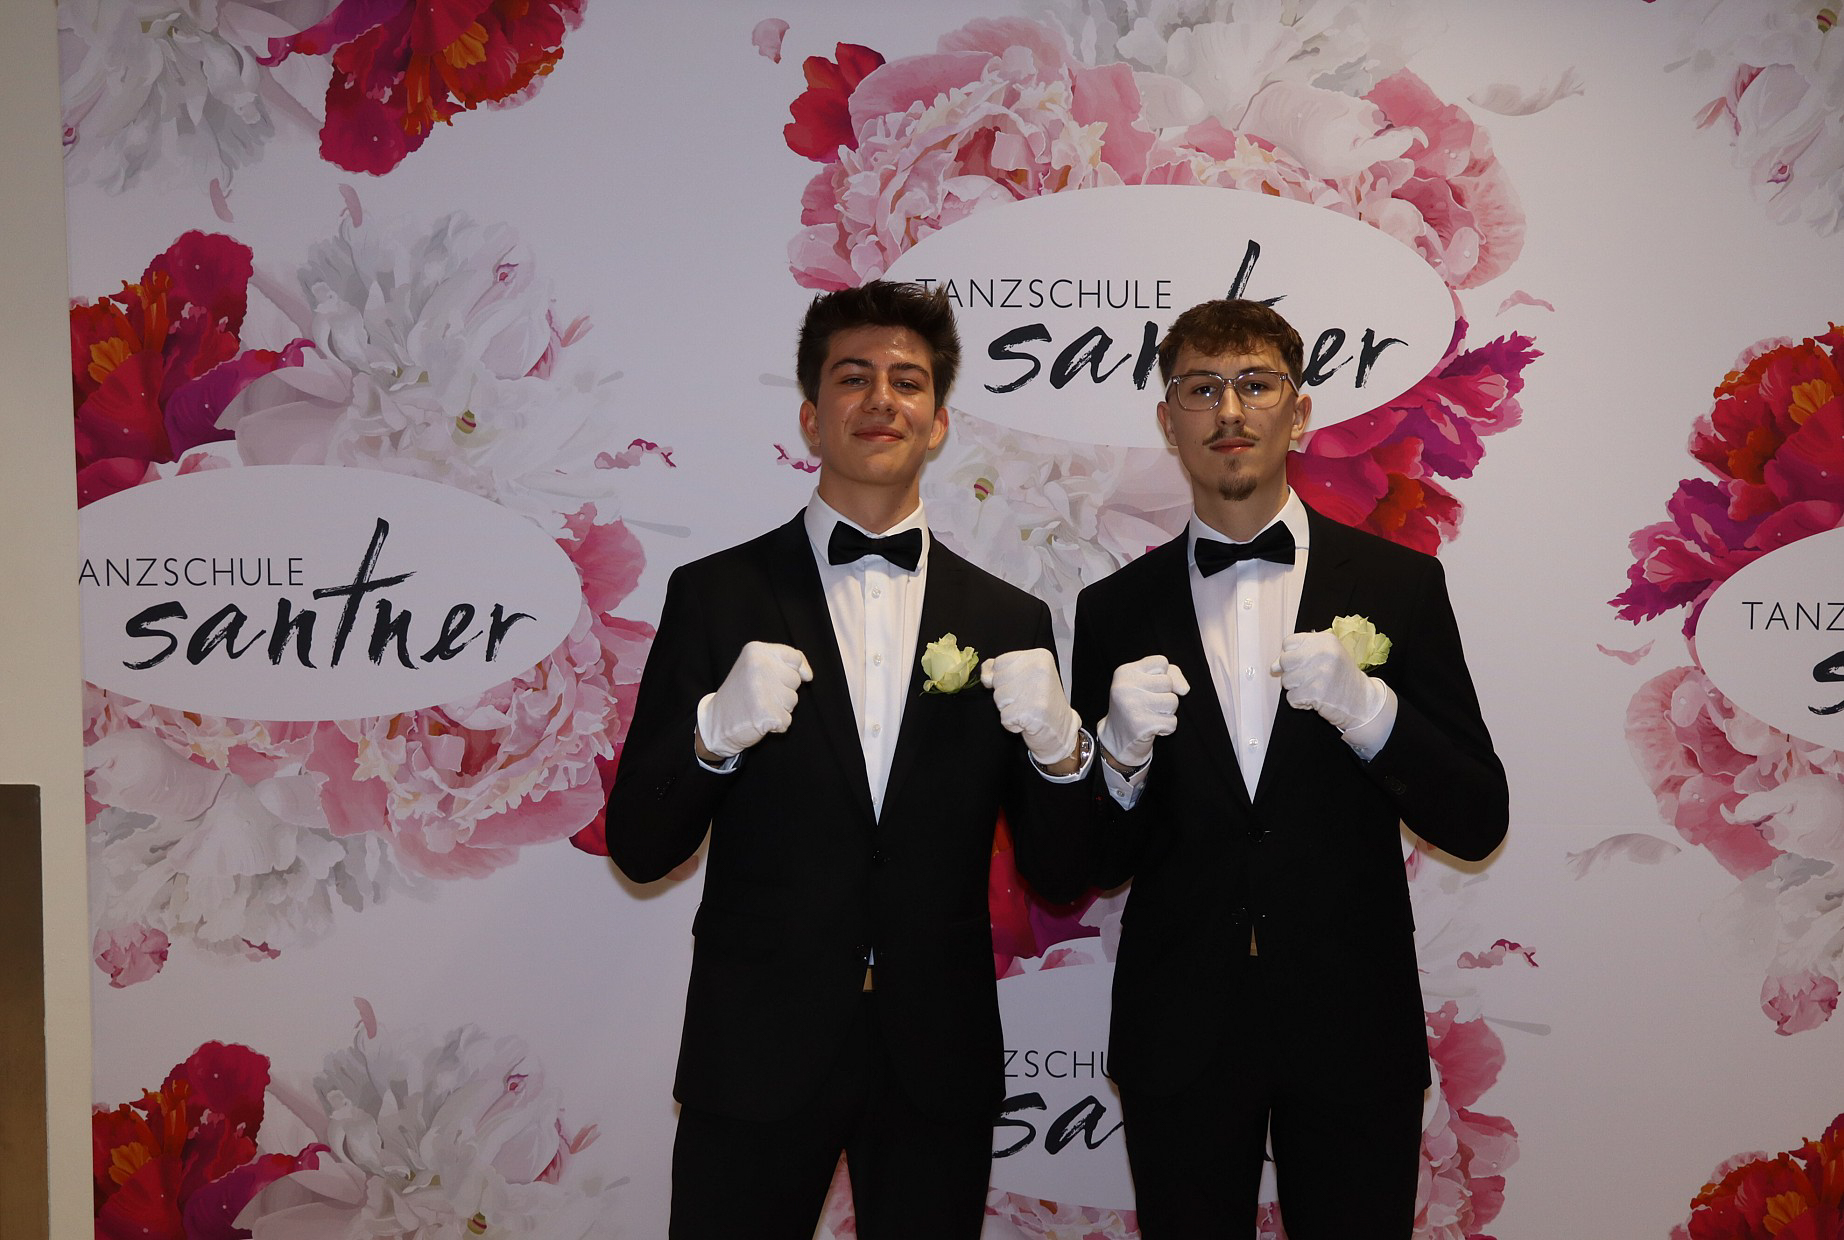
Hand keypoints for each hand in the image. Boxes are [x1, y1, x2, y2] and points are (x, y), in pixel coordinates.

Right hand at [697, 641, 812, 757]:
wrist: (716, 721)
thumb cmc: (741, 693)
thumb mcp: (756, 665)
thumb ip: (785, 663)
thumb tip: (808, 676)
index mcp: (756, 651)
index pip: (795, 658)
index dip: (793, 671)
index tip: (775, 679)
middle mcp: (759, 666)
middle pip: (795, 680)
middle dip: (783, 691)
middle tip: (760, 695)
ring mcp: (761, 689)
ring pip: (793, 701)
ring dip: (780, 708)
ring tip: (759, 706)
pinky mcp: (765, 713)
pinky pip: (786, 721)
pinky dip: (776, 725)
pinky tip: (759, 720)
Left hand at [980, 648, 1080, 765]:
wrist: (1061, 729)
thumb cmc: (1041, 702)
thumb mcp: (1024, 676)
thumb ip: (1001, 670)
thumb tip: (985, 674)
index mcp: (1039, 656)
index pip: (999, 662)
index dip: (1004, 679)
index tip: (1023, 687)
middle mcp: (1039, 669)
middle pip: (997, 680)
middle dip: (1006, 695)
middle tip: (1027, 700)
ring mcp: (1037, 690)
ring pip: (998, 698)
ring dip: (1008, 709)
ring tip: (1027, 710)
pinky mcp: (1032, 712)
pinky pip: (1004, 717)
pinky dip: (1012, 724)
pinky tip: (1028, 722)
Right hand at [1097, 656, 1190, 767]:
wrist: (1117, 740)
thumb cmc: (1137, 707)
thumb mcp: (1148, 683)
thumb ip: (1171, 674)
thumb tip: (1184, 689)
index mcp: (1125, 672)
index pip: (1162, 662)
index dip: (1162, 675)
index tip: (1148, 687)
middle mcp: (1125, 686)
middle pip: (1168, 682)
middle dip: (1165, 695)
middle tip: (1148, 705)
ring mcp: (1132, 705)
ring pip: (1173, 701)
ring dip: (1167, 712)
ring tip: (1150, 716)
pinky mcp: (1141, 725)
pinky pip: (1172, 722)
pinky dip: (1166, 728)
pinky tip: (1151, 728)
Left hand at [1273, 630, 1386, 730]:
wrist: (1362, 701)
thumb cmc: (1342, 678)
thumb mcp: (1326, 657)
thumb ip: (1299, 655)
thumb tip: (1274, 665)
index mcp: (1325, 640)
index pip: (1288, 642)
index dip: (1291, 655)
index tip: (1303, 663)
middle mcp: (1323, 653)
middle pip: (1284, 660)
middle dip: (1291, 673)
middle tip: (1309, 678)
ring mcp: (1320, 672)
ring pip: (1286, 680)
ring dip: (1297, 688)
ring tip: (1315, 688)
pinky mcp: (1316, 692)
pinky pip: (1291, 697)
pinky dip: (1300, 702)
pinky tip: (1315, 699)